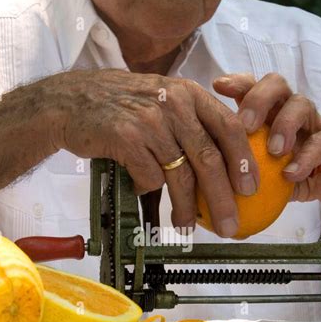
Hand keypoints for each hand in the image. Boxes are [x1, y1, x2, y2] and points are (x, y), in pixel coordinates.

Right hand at [42, 68, 259, 236]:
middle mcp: (173, 104)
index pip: (229, 127)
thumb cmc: (119, 104)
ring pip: (180, 176)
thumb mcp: (162, 98)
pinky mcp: (127, 139)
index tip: (251, 188)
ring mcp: (150, 121)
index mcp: (188, 93)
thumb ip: (192, 121)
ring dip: (187, 208)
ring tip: (188, 228)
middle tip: (230, 224)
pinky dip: (148, 190)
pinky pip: (150, 178)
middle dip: (223, 198)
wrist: (70, 101)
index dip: (243, 161)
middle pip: (209, 158)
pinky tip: (140, 189)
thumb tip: (223, 164)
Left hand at [213, 73, 320, 203]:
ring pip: (301, 104)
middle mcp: (288, 107)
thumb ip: (233, 169)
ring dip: (285, 125)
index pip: (251, 86)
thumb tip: (196, 184)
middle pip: (276, 83)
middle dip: (259, 98)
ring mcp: (314, 120)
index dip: (237, 82)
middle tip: (246, 124)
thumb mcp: (255, 171)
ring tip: (274, 150)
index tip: (217, 86)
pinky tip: (290, 173)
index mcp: (267, 111)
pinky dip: (305, 157)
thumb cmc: (283, 175)